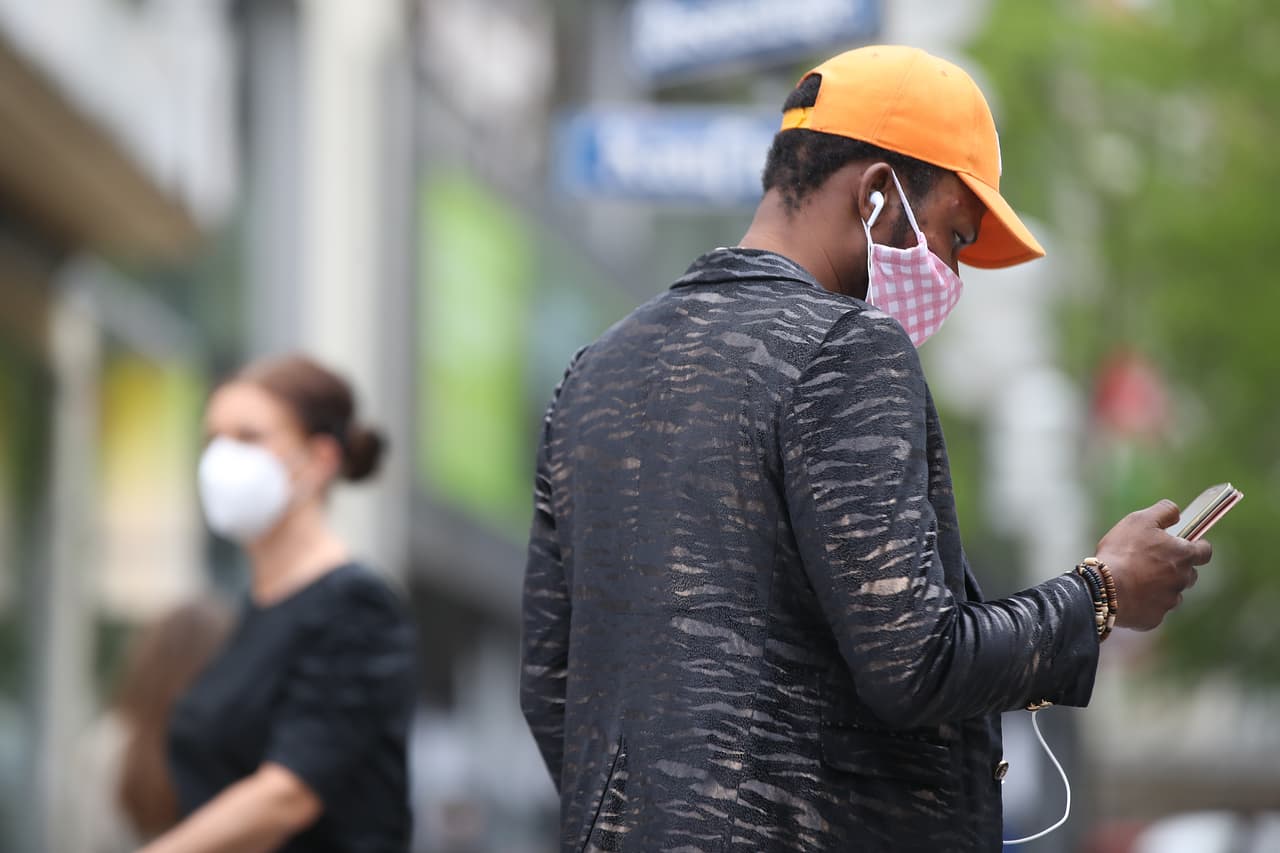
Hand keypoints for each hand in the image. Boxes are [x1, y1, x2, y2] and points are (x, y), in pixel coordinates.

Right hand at [1094, 499, 1212, 630]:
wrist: (1103, 588)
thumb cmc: (1122, 551)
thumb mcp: (1139, 520)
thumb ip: (1163, 512)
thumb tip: (1176, 512)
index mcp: (1183, 555)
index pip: (1205, 551)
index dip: (1197, 547)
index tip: (1186, 545)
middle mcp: (1182, 580)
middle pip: (1188, 574)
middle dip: (1176, 569)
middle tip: (1151, 562)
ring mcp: (1169, 601)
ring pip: (1172, 593)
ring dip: (1160, 587)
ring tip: (1135, 580)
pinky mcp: (1155, 618)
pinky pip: (1155, 610)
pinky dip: (1145, 603)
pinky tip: (1128, 596)